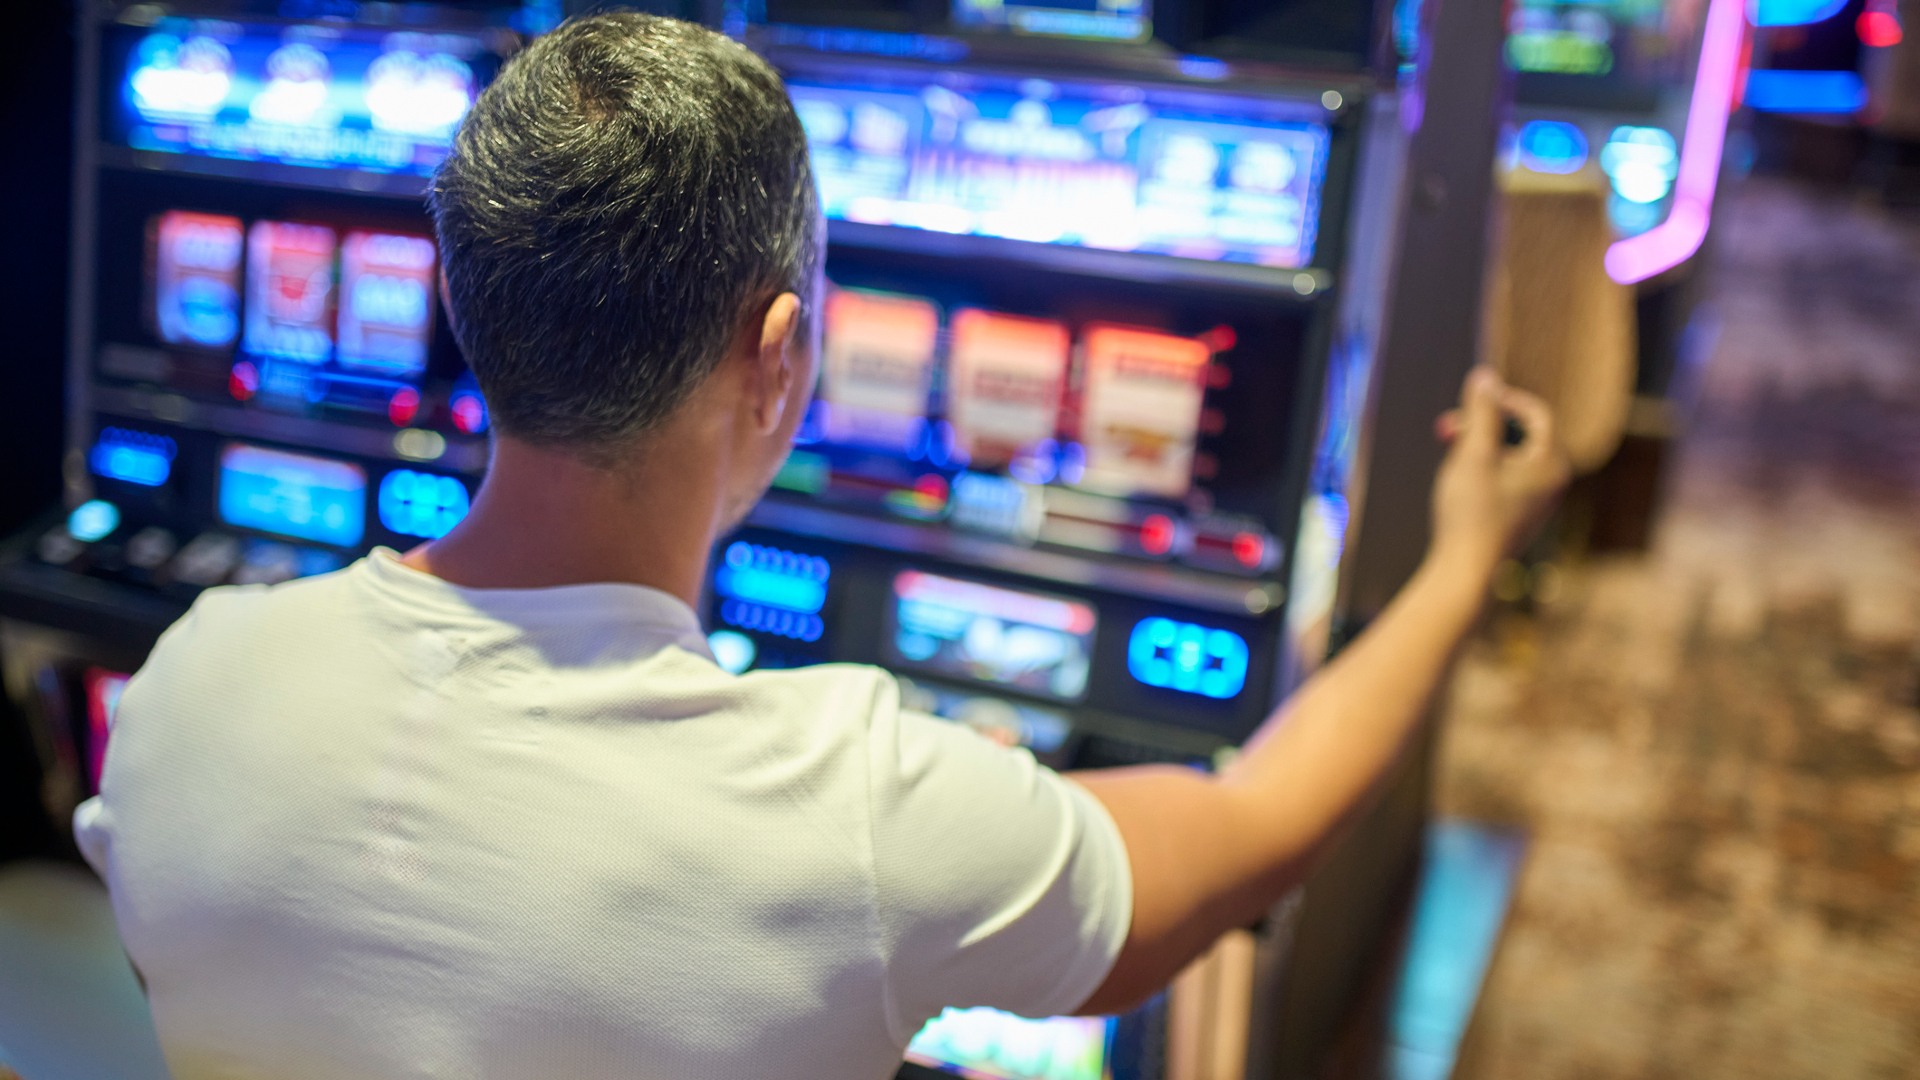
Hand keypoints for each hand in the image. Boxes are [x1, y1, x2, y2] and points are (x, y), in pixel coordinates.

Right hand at [1428, 367, 1568, 575]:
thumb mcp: (1473, 453)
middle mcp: (1552, 482)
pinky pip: (1504, 480)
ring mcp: (1537, 502)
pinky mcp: (1520, 517)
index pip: (1537, 414)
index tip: (1473, 399)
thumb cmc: (1472, 513)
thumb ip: (1481, 411)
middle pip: (1519, 436)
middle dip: (1480, 427)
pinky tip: (1455, 490)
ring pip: (1507, 458)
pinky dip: (1480, 473)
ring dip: (1475, 450)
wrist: (1467, 572)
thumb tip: (1485, 375)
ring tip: (1448, 465)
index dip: (1505, 400)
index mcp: (1551, 463)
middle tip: (1445, 431)